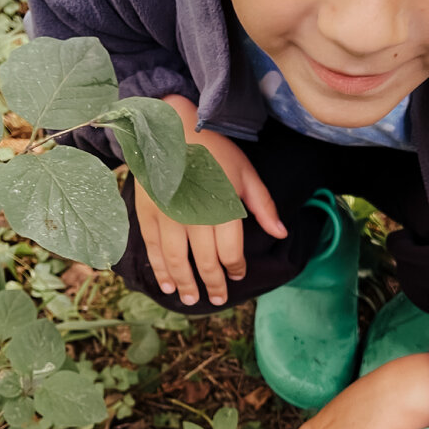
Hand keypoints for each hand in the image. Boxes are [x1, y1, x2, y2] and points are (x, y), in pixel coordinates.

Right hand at [136, 95, 285, 305]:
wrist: (169, 127)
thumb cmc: (213, 150)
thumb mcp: (245, 173)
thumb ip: (263, 206)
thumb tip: (280, 234)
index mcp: (222, 207)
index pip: (230, 252)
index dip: (236, 268)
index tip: (239, 274)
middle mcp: (195, 216)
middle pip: (206, 262)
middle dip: (214, 284)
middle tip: (219, 299)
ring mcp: (168, 217)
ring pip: (178, 261)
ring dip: (186, 284)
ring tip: (192, 300)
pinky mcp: (148, 214)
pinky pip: (154, 249)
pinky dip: (160, 270)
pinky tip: (167, 284)